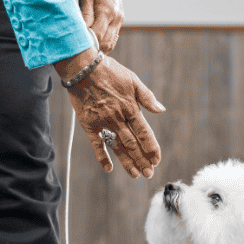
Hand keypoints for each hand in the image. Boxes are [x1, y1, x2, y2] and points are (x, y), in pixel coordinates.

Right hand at [56, 49, 164, 178]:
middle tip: (149, 173)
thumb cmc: (110, 72)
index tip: (156, 159)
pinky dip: (102, 157)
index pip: (144, 133)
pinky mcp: (89, 124)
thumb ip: (147, 97)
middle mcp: (118, 118)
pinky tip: (109, 168)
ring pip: (117, 146)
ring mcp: (103, 122)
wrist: (83, 68)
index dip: (151, 148)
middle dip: (142, 160)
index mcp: (130, 107)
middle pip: (132, 144)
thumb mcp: (133, 80)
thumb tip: (161, 110)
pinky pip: (96, 144)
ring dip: (127, 162)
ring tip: (136, 174)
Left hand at [77, 0, 122, 52]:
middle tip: (80, 55)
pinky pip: (113, 37)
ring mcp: (119, 20)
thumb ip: (85, 16)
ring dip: (99, 49)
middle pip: (106, 43)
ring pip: (111, 43)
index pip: (98, 36)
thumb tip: (82, 34)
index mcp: (107, 12)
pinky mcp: (119, 20)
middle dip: (94, 50)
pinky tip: (94, 44)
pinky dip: (104, 43)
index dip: (88, 45)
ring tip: (86, 52)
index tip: (76, 49)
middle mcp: (116, 18)